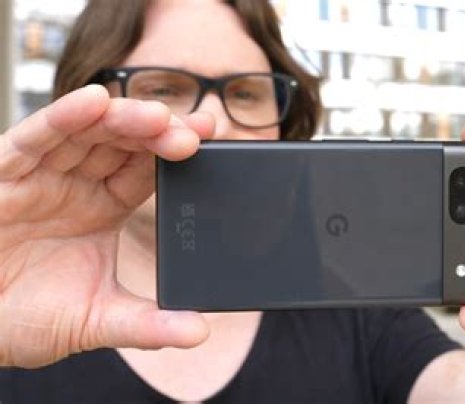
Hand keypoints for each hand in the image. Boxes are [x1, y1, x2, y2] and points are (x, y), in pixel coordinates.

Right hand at [0, 85, 212, 367]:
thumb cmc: (24, 319)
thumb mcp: (95, 321)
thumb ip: (147, 325)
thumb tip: (200, 334)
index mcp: (103, 207)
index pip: (147, 169)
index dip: (175, 153)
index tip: (211, 139)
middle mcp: (76, 184)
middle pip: (123, 143)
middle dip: (159, 132)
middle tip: (194, 131)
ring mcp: (40, 175)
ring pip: (87, 132)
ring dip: (122, 120)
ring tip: (156, 116)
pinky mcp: (3, 174)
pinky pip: (34, 139)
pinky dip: (63, 118)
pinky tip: (94, 102)